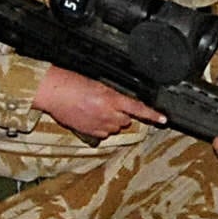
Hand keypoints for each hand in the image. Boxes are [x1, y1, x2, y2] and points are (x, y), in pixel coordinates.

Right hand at [35, 68, 164, 139]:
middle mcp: (107, 114)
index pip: (137, 108)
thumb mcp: (97, 85)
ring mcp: (99, 125)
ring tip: (95, 110)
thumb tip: (120, 103)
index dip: (152, 114)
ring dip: (111, 121)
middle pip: (126, 119)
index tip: (163, 119)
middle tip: (108, 104)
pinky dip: (101, 127)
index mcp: (111, 99)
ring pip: (116, 127)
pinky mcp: (90, 132)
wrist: (54, 93)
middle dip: (122, 114)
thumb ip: (112, 96)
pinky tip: (90, 117)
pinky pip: (104, 133)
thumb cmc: (72, 84)